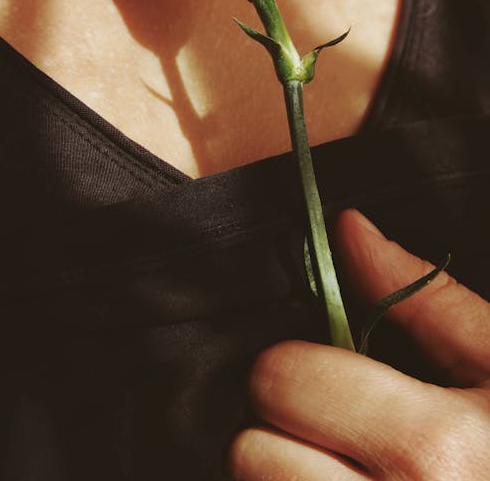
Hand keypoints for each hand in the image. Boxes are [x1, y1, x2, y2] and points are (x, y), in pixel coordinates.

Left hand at [228, 209, 489, 479]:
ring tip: (341, 471)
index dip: (299, 365)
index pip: (283, 378)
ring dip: (285, 477)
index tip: (330, 373)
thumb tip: (349, 230)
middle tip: (335, 430)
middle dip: (283, 429)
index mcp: (434, 451)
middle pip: (251, 452)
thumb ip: (423, 297)